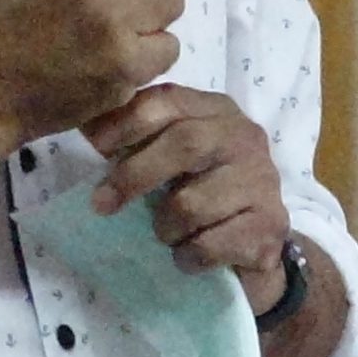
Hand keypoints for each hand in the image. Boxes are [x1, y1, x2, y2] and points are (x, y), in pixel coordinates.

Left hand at [83, 83, 291, 312]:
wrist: (258, 243)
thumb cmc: (205, 193)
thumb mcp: (174, 156)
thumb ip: (143, 138)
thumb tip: (87, 130)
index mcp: (217, 111)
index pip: (170, 100)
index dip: (128, 121)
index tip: (94, 146)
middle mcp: (245, 137)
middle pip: (185, 144)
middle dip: (135, 174)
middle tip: (102, 203)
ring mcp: (263, 181)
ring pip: (192, 203)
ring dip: (165, 227)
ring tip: (166, 234)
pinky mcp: (270, 226)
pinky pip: (210, 245)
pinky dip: (188, 256)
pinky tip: (188, 255)